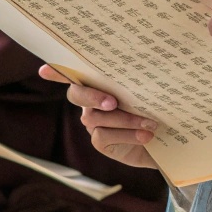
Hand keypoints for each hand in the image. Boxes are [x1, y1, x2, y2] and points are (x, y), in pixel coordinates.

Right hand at [39, 66, 158, 169]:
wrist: (168, 138)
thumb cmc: (157, 107)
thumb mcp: (150, 92)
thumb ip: (137, 84)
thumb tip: (144, 70)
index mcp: (100, 82)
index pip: (74, 73)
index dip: (56, 72)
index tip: (44, 70)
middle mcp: (90, 101)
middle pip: (76, 95)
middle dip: (91, 96)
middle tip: (113, 102)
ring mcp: (93, 122)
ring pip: (93, 118)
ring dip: (123, 120)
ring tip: (148, 123)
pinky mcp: (100, 141)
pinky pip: (103, 136)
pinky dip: (127, 135)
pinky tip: (146, 136)